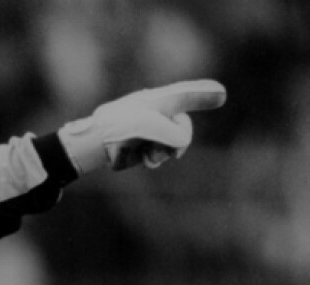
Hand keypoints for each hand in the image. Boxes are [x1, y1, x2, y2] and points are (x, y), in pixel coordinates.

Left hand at [58, 80, 226, 174]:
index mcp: (159, 100)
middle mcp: (157, 113)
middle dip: (178, 140)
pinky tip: (145, 159)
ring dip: (163, 152)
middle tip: (168, 148)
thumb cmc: (118, 127)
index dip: (203, 94)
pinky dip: (155, 158)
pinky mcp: (143, 145)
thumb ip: (175, 131)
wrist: (93, 144)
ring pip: (173, 144)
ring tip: (149, 154)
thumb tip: (182, 141)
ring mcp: (151, 130)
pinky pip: (160, 154)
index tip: (221, 93)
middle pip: (184, 127)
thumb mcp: (149, 125)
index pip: (186, 95)